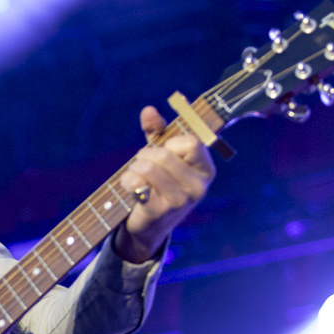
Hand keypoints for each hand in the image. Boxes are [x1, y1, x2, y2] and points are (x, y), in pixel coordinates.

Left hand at [114, 106, 215, 262]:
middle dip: (146, 155)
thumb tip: (148, 110)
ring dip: (134, 167)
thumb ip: (157, 130)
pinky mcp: (160, 211)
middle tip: (142, 164)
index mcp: (206, 170)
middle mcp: (198, 187)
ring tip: (136, 175)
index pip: (191, 143)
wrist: (149, 224)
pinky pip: (137, 184)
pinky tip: (130, 187)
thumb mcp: (161, 155)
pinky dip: (128, 181)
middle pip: (165, 155)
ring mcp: (180, 201)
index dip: (170, 143)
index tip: (163, 151)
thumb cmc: (158, 183)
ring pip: (149, 168)